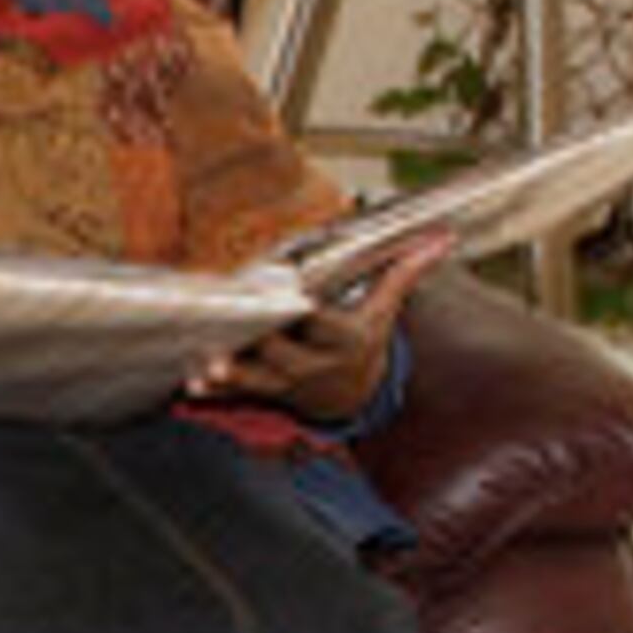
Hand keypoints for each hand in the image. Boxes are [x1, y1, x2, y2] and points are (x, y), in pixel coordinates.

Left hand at [192, 233, 445, 425]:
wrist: (356, 393)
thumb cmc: (364, 340)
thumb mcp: (385, 310)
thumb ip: (404, 273)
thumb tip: (441, 237)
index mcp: (343, 339)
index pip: (324, 325)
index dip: (308, 314)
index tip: (293, 302)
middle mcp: (314, 364)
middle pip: (284, 353)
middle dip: (261, 346)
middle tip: (231, 334)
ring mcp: (289, 382)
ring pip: (258, 379)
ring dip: (233, 373)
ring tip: (207, 366)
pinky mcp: (267, 392)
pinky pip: (239, 395)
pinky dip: (216, 392)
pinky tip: (192, 385)